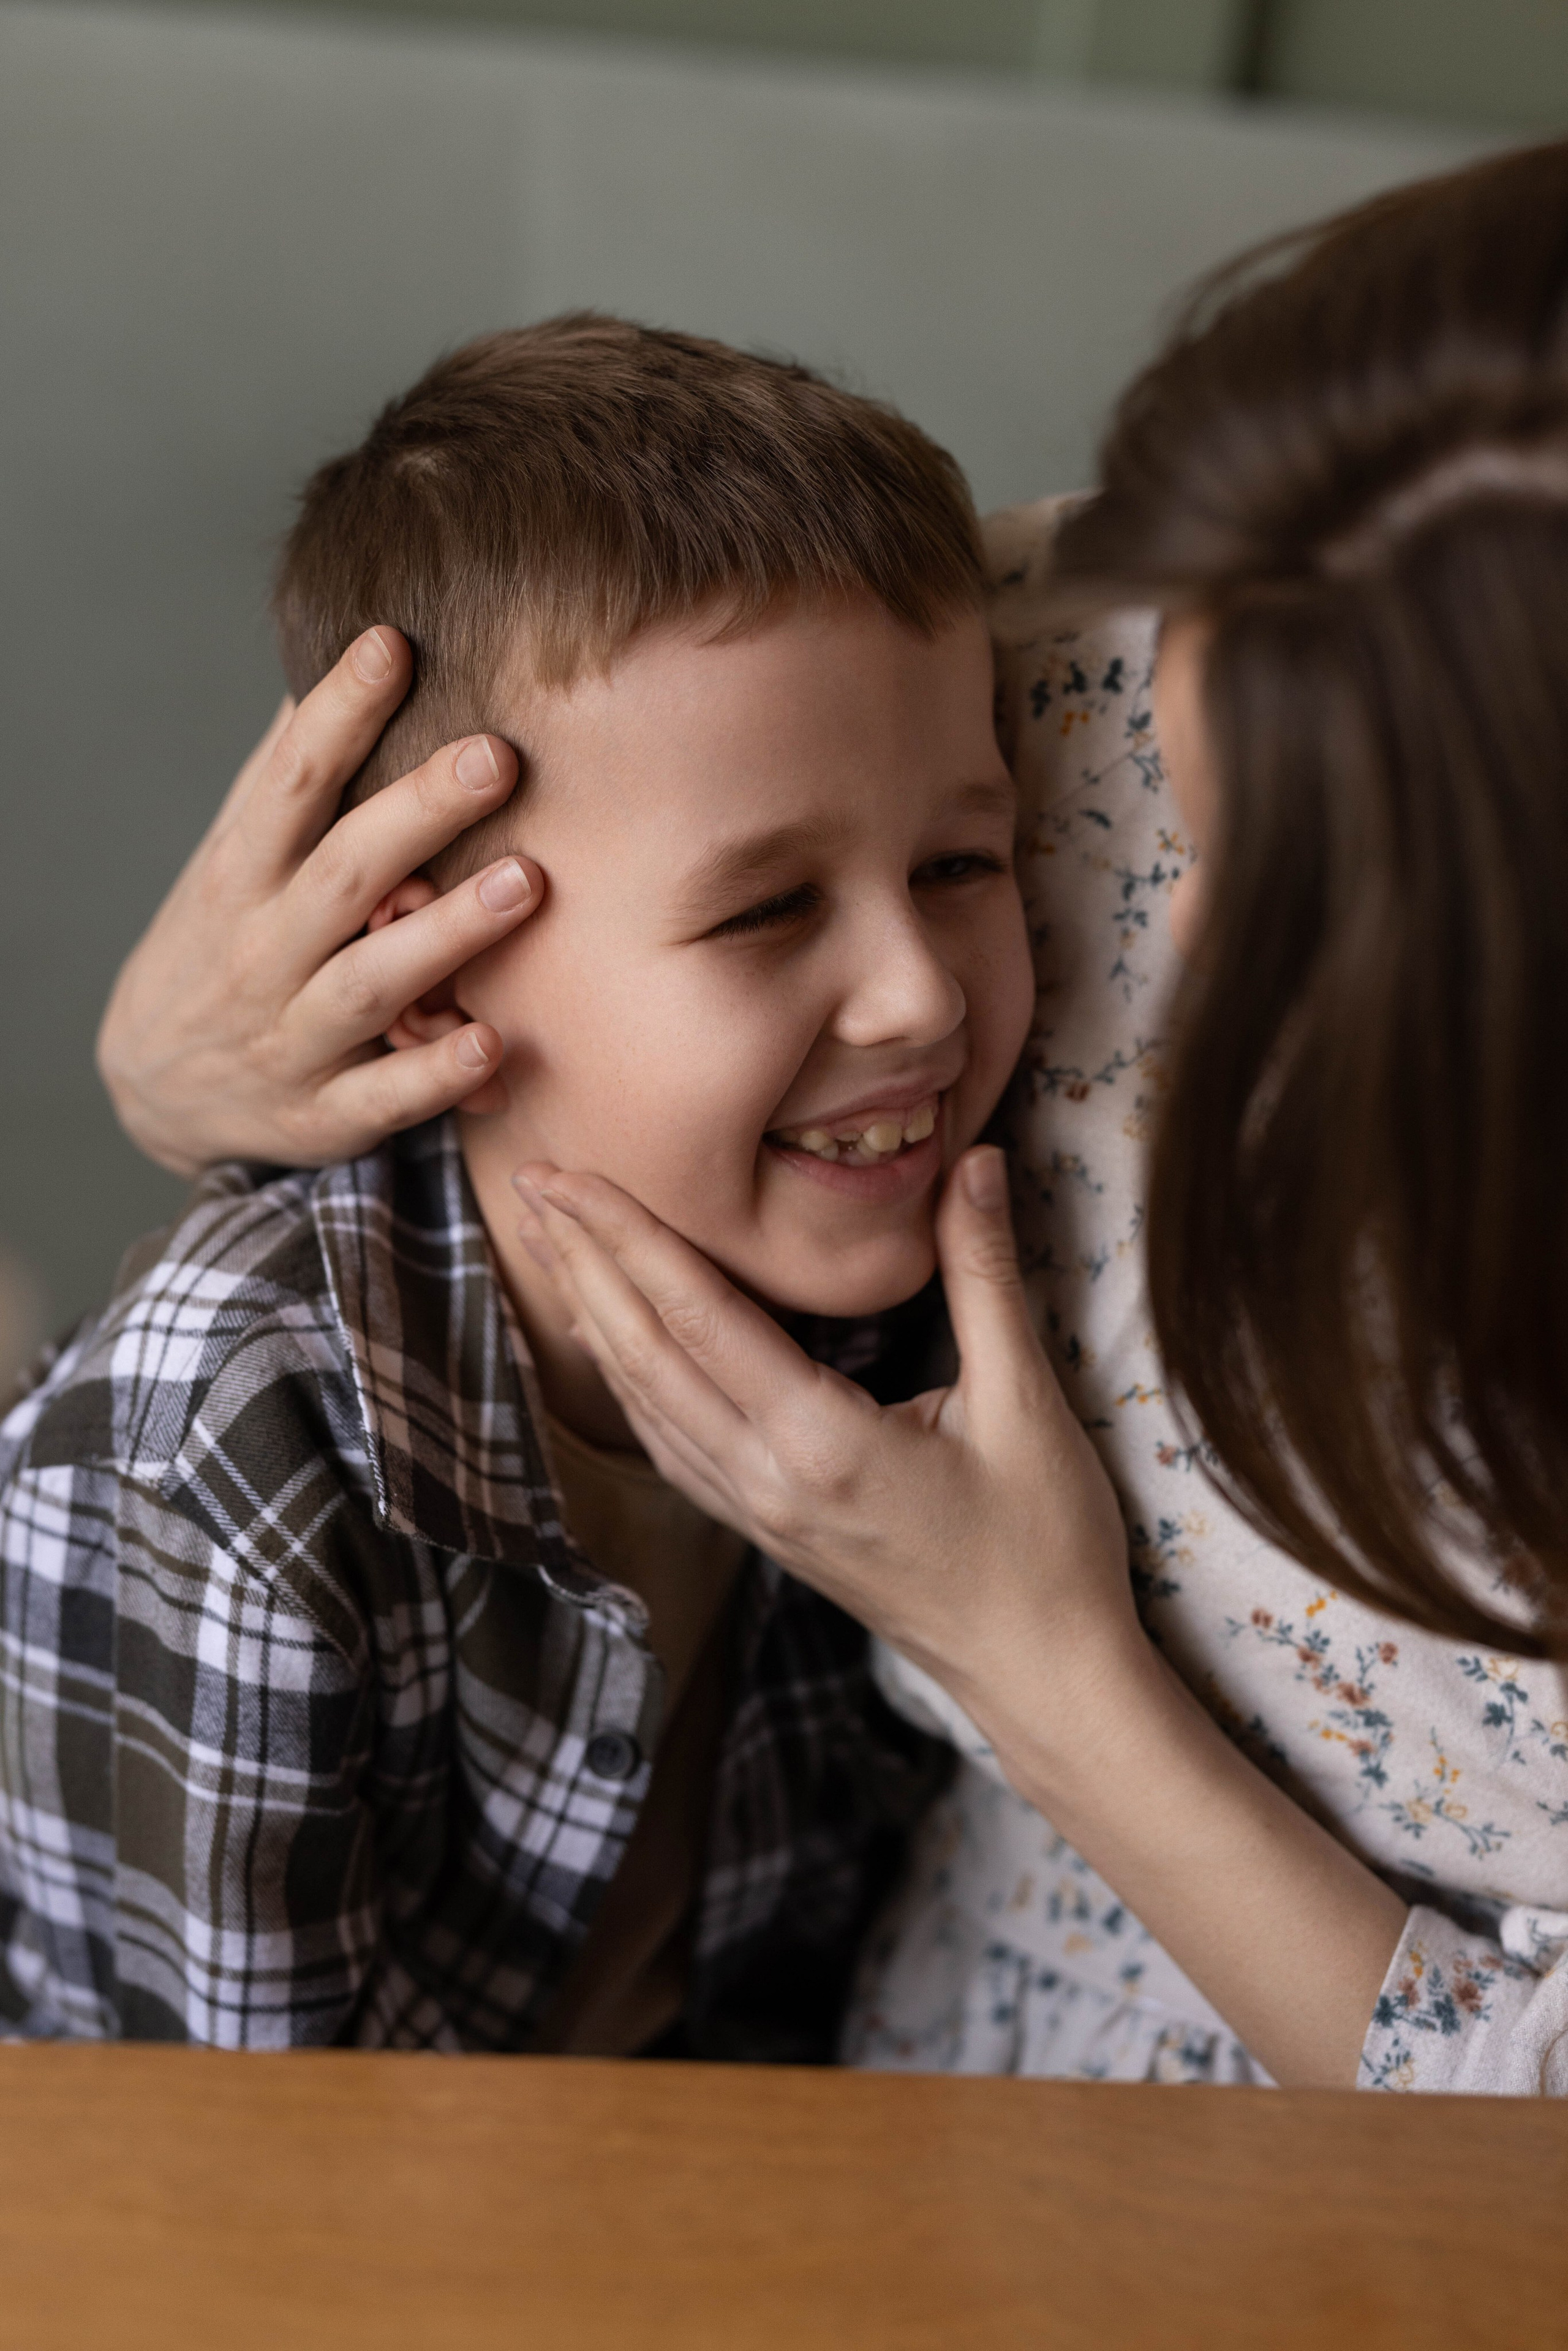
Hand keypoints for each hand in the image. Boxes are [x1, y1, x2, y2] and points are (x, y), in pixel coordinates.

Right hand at [97, 627, 541, 1175]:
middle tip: (496, 755)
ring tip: (524, 882)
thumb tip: (356, 654)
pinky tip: (493, 1044)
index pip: (288, 783)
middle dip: (417, 813)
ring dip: (446, 934)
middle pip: (341, 873)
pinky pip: (384, 1096)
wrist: (154, 1084)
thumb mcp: (237, 858)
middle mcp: (262, 951)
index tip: (390, 644)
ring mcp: (292, 1037)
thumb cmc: (228, 940)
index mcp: (241, 875)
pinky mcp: (322, 1114)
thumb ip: (291, 776)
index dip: (336, 713)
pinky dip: (435, 1075)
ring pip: (370, 982)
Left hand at [513, 1147, 1409, 2086]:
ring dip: (595, 1315)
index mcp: (821, 1443)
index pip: (697, 1316)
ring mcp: (758, 1514)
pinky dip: (629, 1381)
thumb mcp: (1026, 1402)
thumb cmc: (1043, 1546)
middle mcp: (767, 1481)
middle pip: (646, 1353)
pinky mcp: (766, 1531)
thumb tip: (978, 1158)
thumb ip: (985, 1275)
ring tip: (552, 1243)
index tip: (570, 1173)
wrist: (1040, 1674)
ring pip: (646, 1401)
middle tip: (529, 1180)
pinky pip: (672, 1445)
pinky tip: (615, 1345)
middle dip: (584, 1261)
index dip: (627, 1235)